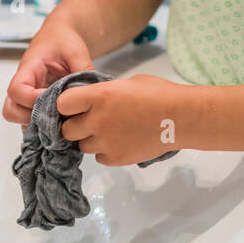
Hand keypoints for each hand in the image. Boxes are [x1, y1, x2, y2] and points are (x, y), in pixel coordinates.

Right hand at [2, 25, 93, 124]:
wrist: (59, 37)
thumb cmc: (63, 40)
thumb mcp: (76, 51)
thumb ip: (83, 71)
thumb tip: (90, 94)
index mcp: (28, 69)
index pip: (17, 90)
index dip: (32, 100)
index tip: (54, 100)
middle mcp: (23, 85)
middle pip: (11, 110)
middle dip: (31, 118)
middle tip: (56, 115)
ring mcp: (26, 96)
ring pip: (18, 119)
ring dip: (37, 124)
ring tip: (60, 121)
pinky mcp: (34, 103)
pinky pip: (30, 121)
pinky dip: (43, 127)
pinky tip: (62, 123)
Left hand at [56, 73, 183, 165]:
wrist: (181, 118)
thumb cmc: (158, 93)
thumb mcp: (127, 83)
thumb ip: (105, 93)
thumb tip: (94, 101)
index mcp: (99, 96)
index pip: (62, 103)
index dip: (67, 104)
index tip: (75, 104)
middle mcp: (97, 120)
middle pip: (67, 130)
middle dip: (76, 125)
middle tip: (90, 121)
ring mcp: (106, 142)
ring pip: (82, 146)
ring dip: (91, 139)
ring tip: (110, 132)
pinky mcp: (116, 159)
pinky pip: (99, 157)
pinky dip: (105, 151)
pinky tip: (119, 142)